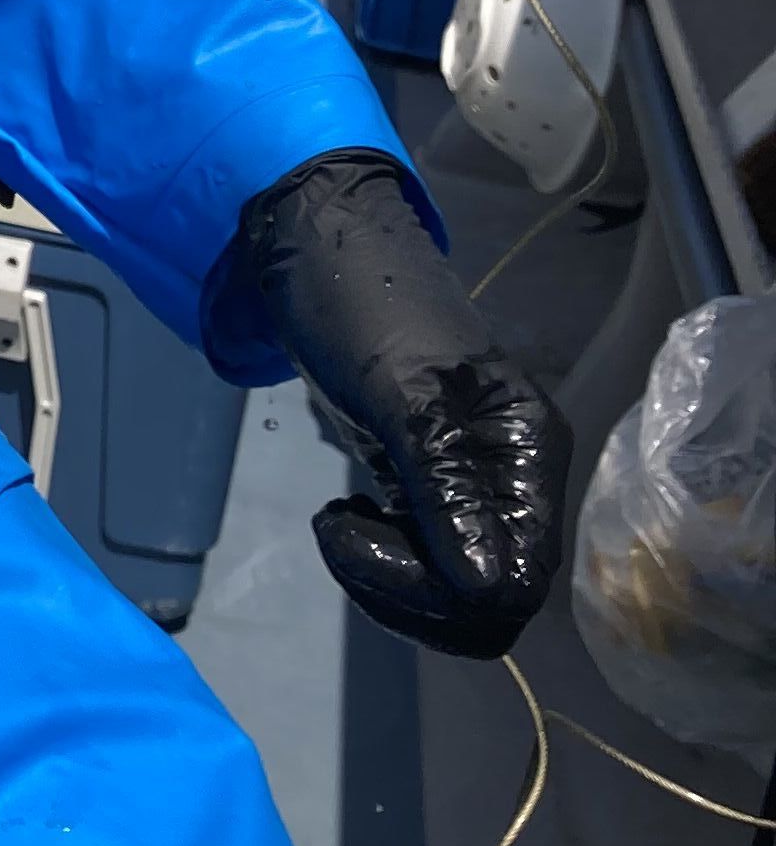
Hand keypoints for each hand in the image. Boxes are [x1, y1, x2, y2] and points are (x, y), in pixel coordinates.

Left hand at [214, 152, 566, 659]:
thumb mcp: (400, 394)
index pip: (518, 578)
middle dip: (413, 589)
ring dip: (391, 578)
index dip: (447, 590)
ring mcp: (473, 484)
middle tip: (341, 531)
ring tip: (338, 521)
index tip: (363, 542)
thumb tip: (488, 589)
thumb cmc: (359, 305)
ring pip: (455, 588)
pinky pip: (425, 558)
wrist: (316, 250)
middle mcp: (514, 476)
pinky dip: (382, 556)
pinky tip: (345, 514)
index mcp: (528, 450)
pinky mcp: (429, 485)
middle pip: (489, 595)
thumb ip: (445, 488)